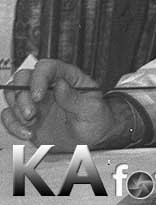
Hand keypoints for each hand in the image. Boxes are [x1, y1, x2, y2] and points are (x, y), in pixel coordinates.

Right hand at [1, 59, 116, 151]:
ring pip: (13, 95)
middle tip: (30, 114)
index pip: (47, 67)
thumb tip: (59, 85)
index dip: (39, 78)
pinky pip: (9, 116)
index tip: (37, 96)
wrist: (92, 137)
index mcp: (67, 76)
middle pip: (24, 77)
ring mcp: (37, 101)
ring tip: (31, 124)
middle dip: (22, 95)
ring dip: (16, 110)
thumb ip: (75, 98)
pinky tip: (27, 133)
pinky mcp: (28, 118)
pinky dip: (12, 125)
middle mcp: (49, 85)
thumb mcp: (91, 108)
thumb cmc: (96, 117)